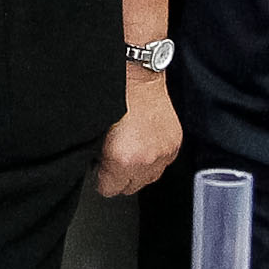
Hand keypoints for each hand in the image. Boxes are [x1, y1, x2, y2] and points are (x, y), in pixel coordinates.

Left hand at [97, 72, 181, 198]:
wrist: (138, 78)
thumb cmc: (114, 99)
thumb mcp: (94, 132)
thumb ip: (95, 156)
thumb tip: (97, 167)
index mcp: (122, 159)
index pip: (108, 190)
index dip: (101, 179)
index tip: (100, 171)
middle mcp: (145, 160)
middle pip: (129, 188)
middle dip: (119, 176)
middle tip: (113, 159)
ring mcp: (162, 153)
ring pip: (148, 178)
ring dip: (138, 169)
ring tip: (129, 150)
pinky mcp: (174, 145)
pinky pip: (162, 164)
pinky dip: (153, 156)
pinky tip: (144, 143)